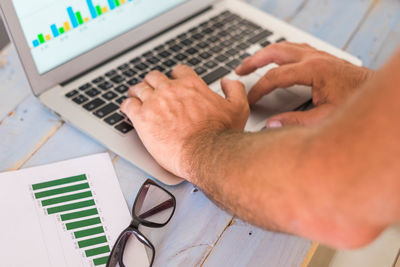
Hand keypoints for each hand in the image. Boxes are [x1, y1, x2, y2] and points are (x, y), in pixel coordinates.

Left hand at [121, 65, 249, 177]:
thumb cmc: (221, 134)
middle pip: (155, 77)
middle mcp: (171, 89)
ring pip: (139, 88)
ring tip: (136, 96)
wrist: (205, 153)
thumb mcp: (238, 108)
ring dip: (138, 92)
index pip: (179, 71)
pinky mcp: (142, 118)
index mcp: (191, 85)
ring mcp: (154, 102)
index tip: (173, 82)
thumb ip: (234, 90)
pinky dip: (127, 106)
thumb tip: (228, 82)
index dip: (175, 76)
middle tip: (152, 89)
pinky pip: (128, 105)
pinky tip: (128, 109)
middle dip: (153, 82)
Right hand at [235, 42, 373, 127]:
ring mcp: (318, 55)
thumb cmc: (356, 102)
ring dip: (265, 53)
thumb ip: (296, 122)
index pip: (275, 76)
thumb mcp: (325, 117)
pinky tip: (276, 58)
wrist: (375, 92)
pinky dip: (279, 52)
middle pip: (275, 52)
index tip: (250, 99)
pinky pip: (294, 48)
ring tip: (252, 62)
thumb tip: (272, 126)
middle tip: (240, 70)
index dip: (259, 88)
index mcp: (313, 69)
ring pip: (284, 47)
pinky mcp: (321, 57)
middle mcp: (314, 57)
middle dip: (254, 60)